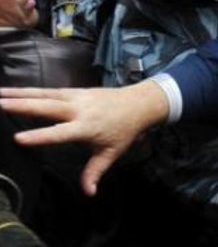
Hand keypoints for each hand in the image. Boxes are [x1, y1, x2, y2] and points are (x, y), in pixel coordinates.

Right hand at [0, 81, 168, 195]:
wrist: (139, 103)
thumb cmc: (124, 130)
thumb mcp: (112, 152)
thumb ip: (95, 171)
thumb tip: (88, 192)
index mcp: (86, 127)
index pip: (59, 133)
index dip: (40, 136)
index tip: (18, 139)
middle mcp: (78, 109)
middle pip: (46, 107)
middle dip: (21, 106)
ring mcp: (75, 96)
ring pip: (43, 94)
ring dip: (19, 93)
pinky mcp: (74, 90)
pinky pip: (48, 90)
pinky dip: (30, 90)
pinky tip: (12, 90)